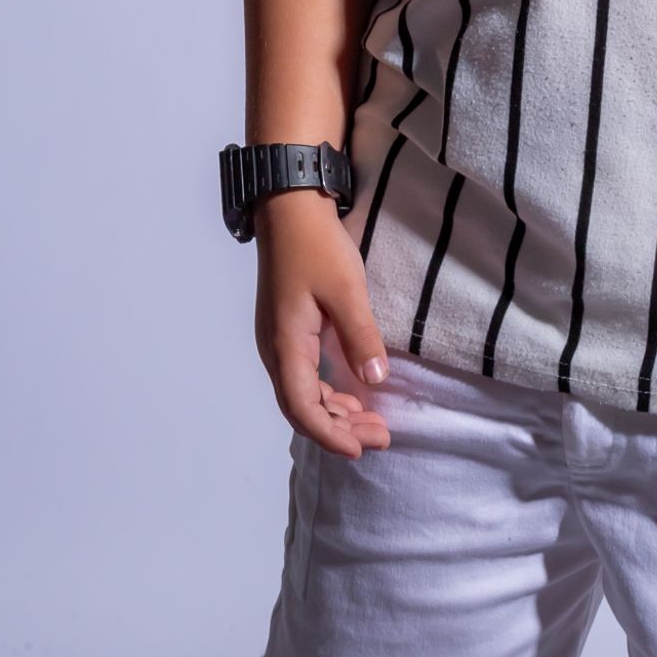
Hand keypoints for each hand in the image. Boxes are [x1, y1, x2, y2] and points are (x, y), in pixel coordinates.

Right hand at [253, 193, 393, 459]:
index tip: (363, 448)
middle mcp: (275, 349)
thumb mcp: (346, 289)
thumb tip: (375, 380)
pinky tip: (353, 393)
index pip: (302, 408)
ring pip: (302, 392)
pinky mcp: (286, 328)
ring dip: (335, 411)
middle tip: (381, 436)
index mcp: (285, 344)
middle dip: (340, 428)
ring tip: (373, 421)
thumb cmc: (316, 246)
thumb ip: (360, 336)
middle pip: (302, 406)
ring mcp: (278, 339)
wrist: (290, 208)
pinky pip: (304, 374)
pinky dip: (328, 390)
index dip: (331, 435)